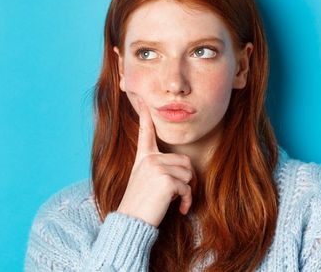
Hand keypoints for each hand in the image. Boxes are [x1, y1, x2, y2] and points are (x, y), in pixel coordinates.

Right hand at [116, 96, 196, 226]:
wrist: (132, 221)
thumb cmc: (140, 205)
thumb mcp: (145, 181)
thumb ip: (160, 169)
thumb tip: (186, 169)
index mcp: (143, 158)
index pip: (145, 132)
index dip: (145, 115)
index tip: (143, 99)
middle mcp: (149, 159)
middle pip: (184, 161)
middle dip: (186, 179)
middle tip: (177, 194)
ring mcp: (157, 168)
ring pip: (189, 174)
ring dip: (187, 191)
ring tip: (174, 202)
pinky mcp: (166, 180)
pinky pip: (188, 187)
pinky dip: (187, 201)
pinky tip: (179, 210)